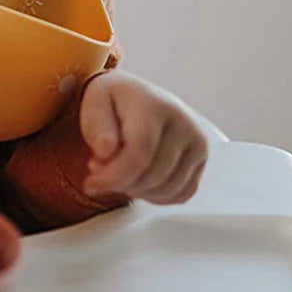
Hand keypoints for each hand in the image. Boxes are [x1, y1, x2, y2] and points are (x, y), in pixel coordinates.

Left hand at [78, 70, 207, 203]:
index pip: (139, 152)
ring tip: (118, 173)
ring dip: (137, 191)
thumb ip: (96, 127)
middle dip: (121, 184)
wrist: (138, 95)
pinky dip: (156, 196)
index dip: (114, 175)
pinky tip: (137, 180)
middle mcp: (183, 122)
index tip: (90, 183)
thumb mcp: (94, 104)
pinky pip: (181, 194)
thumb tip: (105, 152)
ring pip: (169, 189)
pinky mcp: (201, 159)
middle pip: (154, 174)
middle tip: (99, 175)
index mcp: (154, 105)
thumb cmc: (113, 102)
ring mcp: (197, 142)